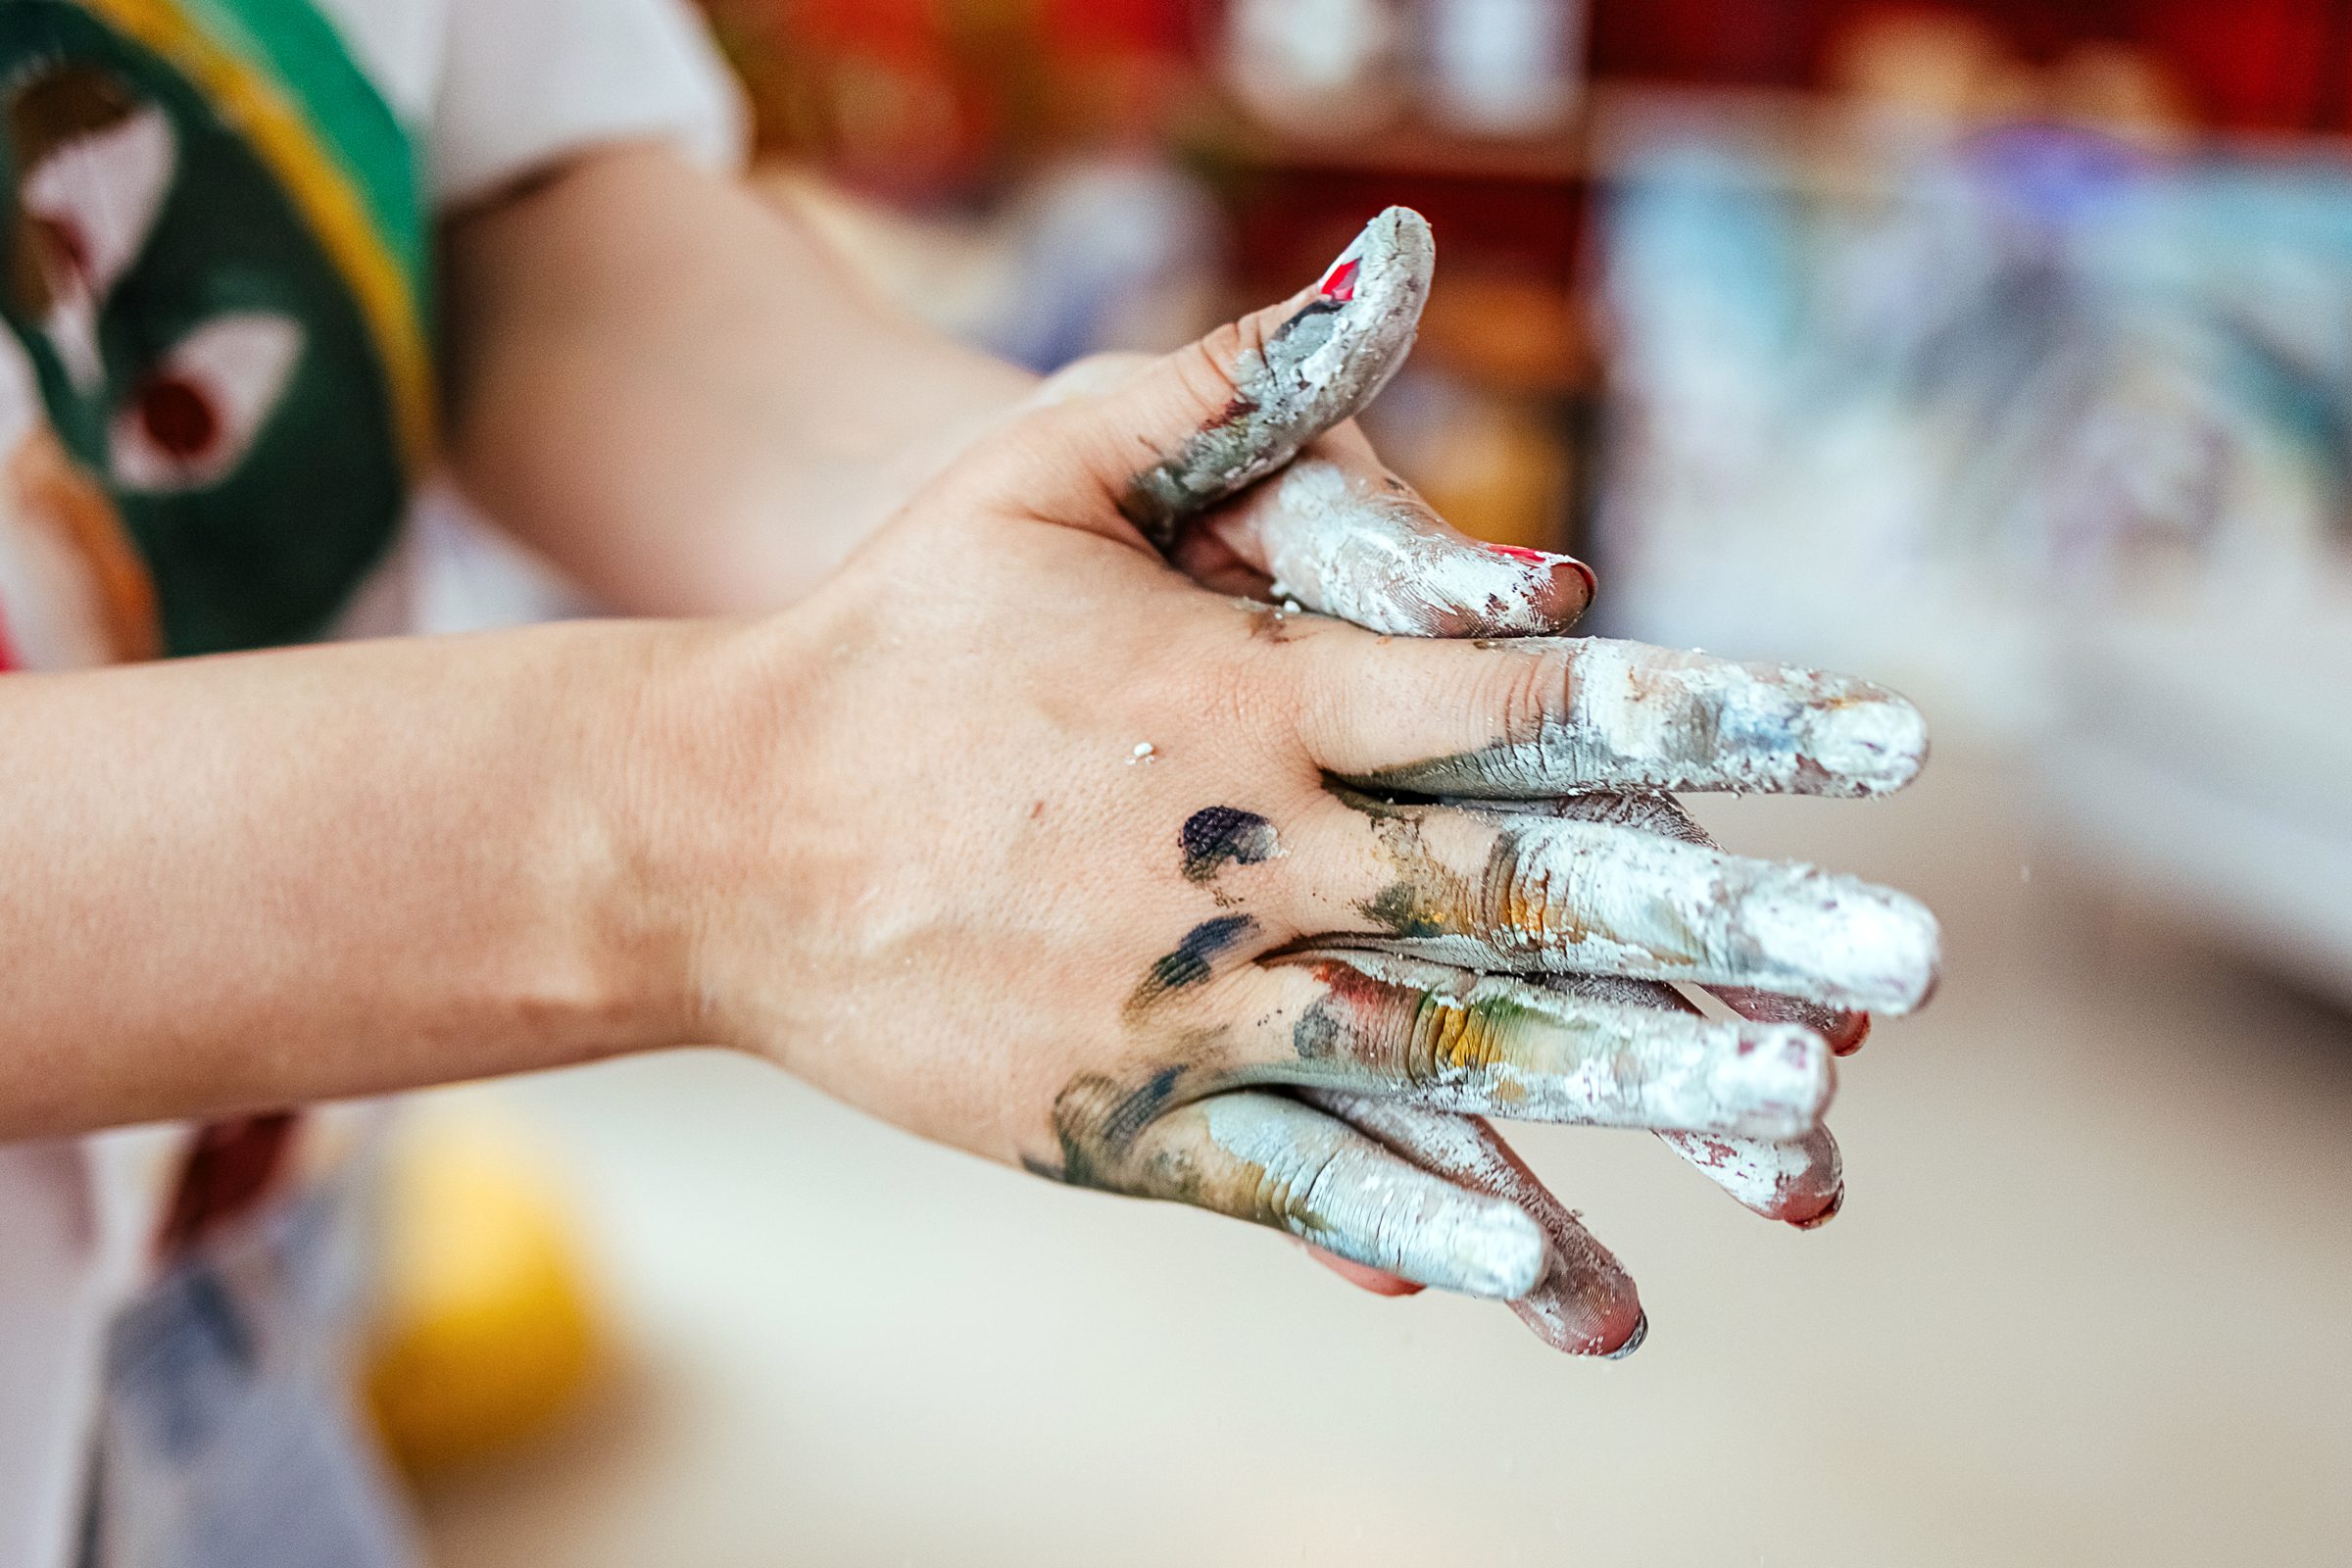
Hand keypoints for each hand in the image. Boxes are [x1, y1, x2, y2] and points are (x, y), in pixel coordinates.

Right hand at [645, 215, 1938, 1354]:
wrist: (708, 826)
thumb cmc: (895, 631)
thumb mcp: (1046, 464)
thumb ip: (1240, 378)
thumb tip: (1403, 260)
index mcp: (1256, 693)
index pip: (1531, 708)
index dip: (1719, 719)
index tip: (1875, 741)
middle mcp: (1248, 854)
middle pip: (1530, 897)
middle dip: (1735, 932)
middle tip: (1909, 969)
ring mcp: (1186, 1003)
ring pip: (1447, 1056)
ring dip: (1631, 1092)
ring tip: (1790, 1128)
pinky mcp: (1119, 1117)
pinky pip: (1299, 1181)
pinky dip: (1427, 1227)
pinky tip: (1552, 1274)